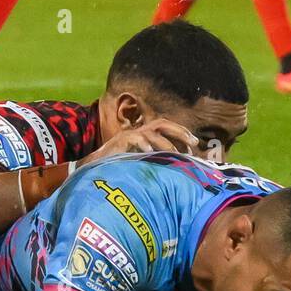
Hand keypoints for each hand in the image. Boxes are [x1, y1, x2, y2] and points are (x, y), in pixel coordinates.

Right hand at [78, 119, 200, 165]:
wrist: (96, 166)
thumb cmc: (120, 166)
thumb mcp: (142, 161)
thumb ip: (156, 160)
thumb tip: (177, 166)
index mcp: (146, 134)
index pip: (167, 128)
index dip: (182, 134)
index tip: (194, 145)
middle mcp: (140, 131)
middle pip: (163, 124)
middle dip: (180, 132)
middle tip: (194, 142)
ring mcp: (130, 135)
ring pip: (152, 132)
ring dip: (165, 143)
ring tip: (174, 153)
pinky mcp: (120, 141)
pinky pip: (135, 139)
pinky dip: (143, 144)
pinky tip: (150, 152)